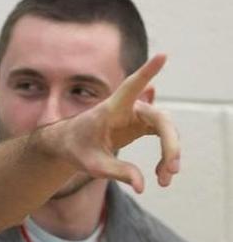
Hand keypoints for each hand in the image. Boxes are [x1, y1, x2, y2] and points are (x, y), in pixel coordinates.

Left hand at [44, 53, 178, 192]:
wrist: (70, 145)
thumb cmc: (77, 149)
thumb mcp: (93, 165)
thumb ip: (117, 172)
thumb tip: (142, 186)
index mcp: (111, 109)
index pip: (132, 87)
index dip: (147, 72)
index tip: (163, 55)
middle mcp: (129, 108)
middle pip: (160, 120)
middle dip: (170, 145)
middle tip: (172, 170)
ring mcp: (138, 115)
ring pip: (166, 130)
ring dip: (170, 154)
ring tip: (164, 180)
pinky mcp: (142, 124)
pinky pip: (163, 137)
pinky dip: (165, 156)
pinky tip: (160, 174)